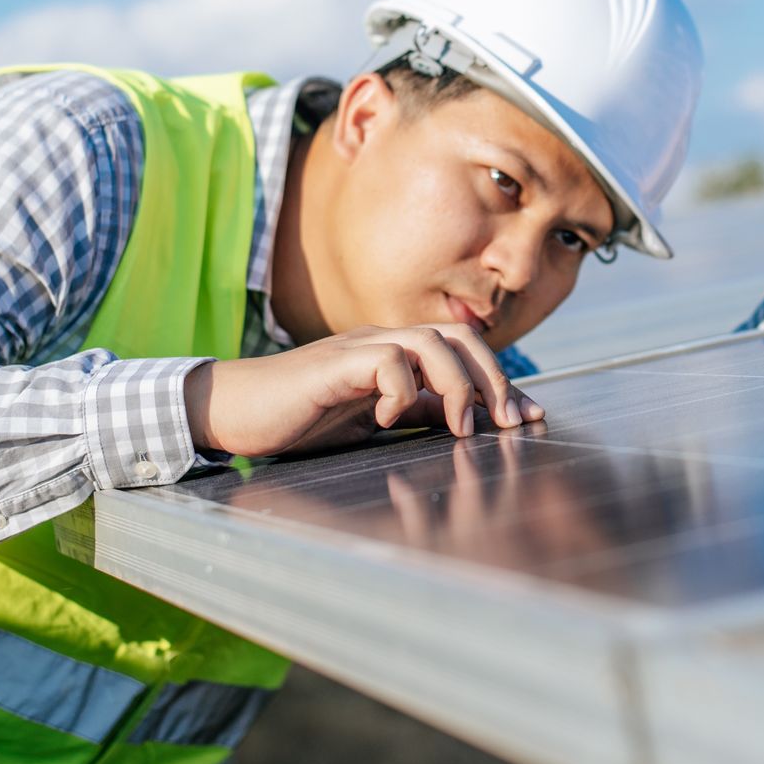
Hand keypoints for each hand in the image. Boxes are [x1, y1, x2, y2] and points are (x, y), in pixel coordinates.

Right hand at [183, 324, 544, 457]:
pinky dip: (399, 390)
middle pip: (459, 335)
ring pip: (431, 341)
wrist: (234, 411)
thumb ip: (415, 413)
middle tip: (507, 424)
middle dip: (494, 378)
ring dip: (457, 386)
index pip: (465, 351)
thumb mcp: (372, 422)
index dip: (503, 383)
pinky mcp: (332, 364)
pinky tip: (388, 420)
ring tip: (461, 428)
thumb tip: (466, 424)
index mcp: (396, 353)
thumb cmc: (300, 418)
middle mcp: (382, 342)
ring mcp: (357, 348)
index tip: (529, 420)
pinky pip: (385, 360)